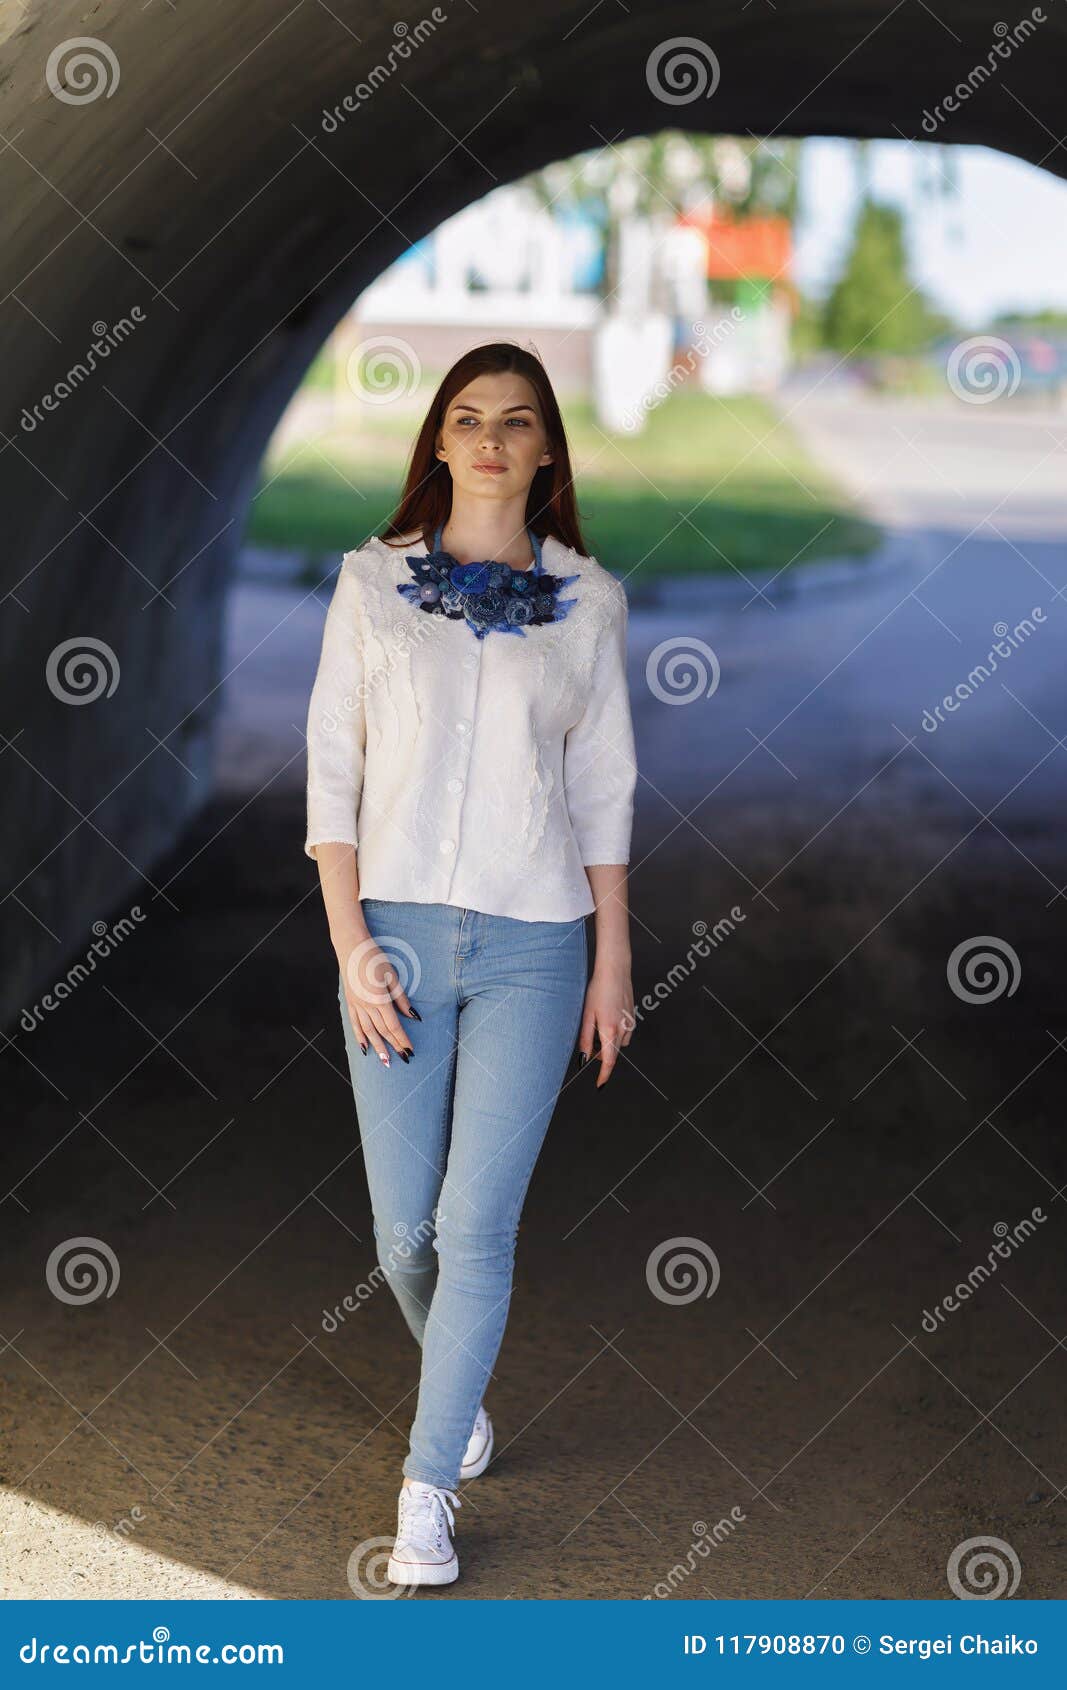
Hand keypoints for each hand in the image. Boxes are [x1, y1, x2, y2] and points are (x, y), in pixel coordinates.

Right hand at [337, 934, 416, 1067]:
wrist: (352, 948)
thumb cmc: (375, 959)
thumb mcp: (392, 976)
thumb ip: (401, 999)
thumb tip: (413, 1016)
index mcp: (380, 999)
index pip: (394, 1026)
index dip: (402, 1040)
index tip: (410, 1050)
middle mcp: (367, 1005)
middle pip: (382, 1031)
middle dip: (393, 1046)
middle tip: (402, 1059)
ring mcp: (357, 1005)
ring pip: (368, 1031)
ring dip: (377, 1047)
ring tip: (384, 1061)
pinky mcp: (350, 1003)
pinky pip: (355, 1024)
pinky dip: (360, 1037)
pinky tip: (365, 1048)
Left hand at [577, 957, 634, 1087]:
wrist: (615, 970)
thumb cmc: (598, 989)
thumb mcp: (586, 1015)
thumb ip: (585, 1038)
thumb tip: (584, 1057)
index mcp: (610, 1031)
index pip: (609, 1061)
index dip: (604, 1075)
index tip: (599, 1084)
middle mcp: (623, 1029)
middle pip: (614, 1053)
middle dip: (602, 1056)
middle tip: (590, 1049)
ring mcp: (630, 1023)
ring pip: (620, 1043)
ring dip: (609, 1044)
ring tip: (597, 1029)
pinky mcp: (633, 1016)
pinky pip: (625, 1033)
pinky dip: (616, 1033)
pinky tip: (607, 1019)